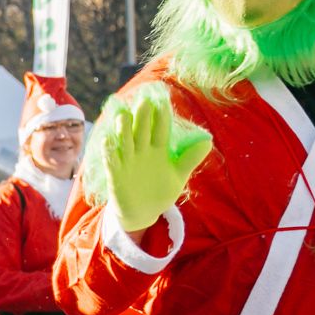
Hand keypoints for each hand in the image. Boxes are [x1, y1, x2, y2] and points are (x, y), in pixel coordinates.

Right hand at [98, 86, 211, 235]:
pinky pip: (111, 161)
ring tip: (123, 116)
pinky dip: (109, 152)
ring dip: (123, 130)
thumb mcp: (178, 176)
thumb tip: (208, 141)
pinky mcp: (116, 175)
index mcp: (158, 150)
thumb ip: (189, 159)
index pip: (161, 129)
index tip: (162, 100)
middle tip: (144, 101)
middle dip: (142, 117)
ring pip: (125, 142)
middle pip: (141, 131)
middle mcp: (142, 152)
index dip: (161, 116)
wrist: (142, 213)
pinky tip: (107, 140)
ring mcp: (127, 162)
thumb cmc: (160, 192)